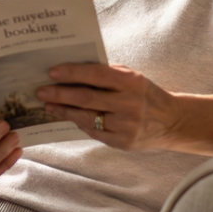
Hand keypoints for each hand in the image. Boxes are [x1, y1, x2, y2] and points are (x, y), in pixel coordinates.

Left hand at [36, 64, 177, 151]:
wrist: (171, 121)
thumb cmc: (144, 93)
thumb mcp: (132, 77)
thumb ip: (107, 73)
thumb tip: (73, 69)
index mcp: (131, 82)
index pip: (96, 74)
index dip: (72, 73)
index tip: (52, 72)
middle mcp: (129, 104)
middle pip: (86, 98)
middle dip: (60, 94)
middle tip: (41, 91)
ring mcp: (126, 125)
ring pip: (87, 118)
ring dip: (63, 111)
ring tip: (48, 105)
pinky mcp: (123, 142)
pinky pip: (94, 132)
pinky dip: (78, 123)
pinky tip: (67, 116)